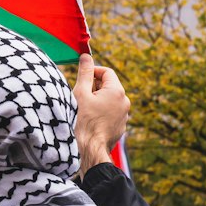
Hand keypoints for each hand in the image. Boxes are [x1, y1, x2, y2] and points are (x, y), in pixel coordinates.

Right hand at [73, 54, 129, 173]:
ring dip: (97, 100)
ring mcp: (124, 116)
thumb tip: (86, 56)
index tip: (81, 79)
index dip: (92, 72)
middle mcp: (125, 102)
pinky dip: (101, 112)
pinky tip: (89, 119)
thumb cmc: (83, 120)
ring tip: (84, 109)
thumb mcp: (80, 92)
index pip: (106, 72)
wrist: (89, 149)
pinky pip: (111, 113)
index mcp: (117, 91)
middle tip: (80, 95)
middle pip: (108, 85)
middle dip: (94, 87)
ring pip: (109, 100)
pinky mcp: (120, 127)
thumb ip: (85, 72)